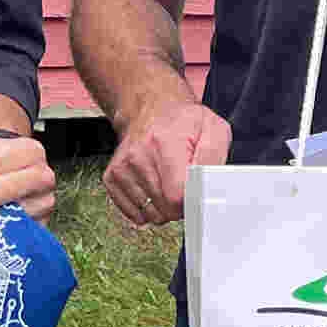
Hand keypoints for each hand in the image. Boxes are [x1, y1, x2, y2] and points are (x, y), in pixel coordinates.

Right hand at [104, 95, 231, 229]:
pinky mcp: (112, 178)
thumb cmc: (184, 122)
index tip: (196, 189)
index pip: (177, 195)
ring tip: (169, 183)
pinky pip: (135, 215)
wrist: (151, 109)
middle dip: (181, 205)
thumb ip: (214, 161)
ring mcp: (122, 168)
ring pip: (151, 216)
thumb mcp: (213, 129)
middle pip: (166, 210)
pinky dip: (148, 209)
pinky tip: (154, 188)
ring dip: (165, 208)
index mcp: (165, 143)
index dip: (193, 199)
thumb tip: (210, 191)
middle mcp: (138, 156)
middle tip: (184, 183)